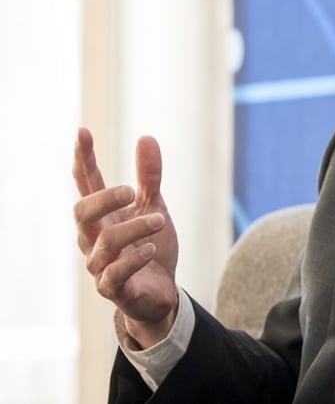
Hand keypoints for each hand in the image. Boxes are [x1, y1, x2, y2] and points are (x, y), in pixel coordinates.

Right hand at [72, 128, 179, 347]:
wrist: (161, 293)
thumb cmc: (150, 247)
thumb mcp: (155, 206)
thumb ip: (150, 176)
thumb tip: (145, 137)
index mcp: (103, 216)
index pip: (86, 184)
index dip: (84, 159)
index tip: (83, 132)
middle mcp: (94, 239)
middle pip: (82, 212)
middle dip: (103, 198)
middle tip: (132, 191)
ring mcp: (100, 265)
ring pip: (105, 242)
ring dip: (135, 227)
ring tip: (161, 220)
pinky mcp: (113, 289)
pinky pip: (114, 274)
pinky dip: (133, 259)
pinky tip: (151, 249)